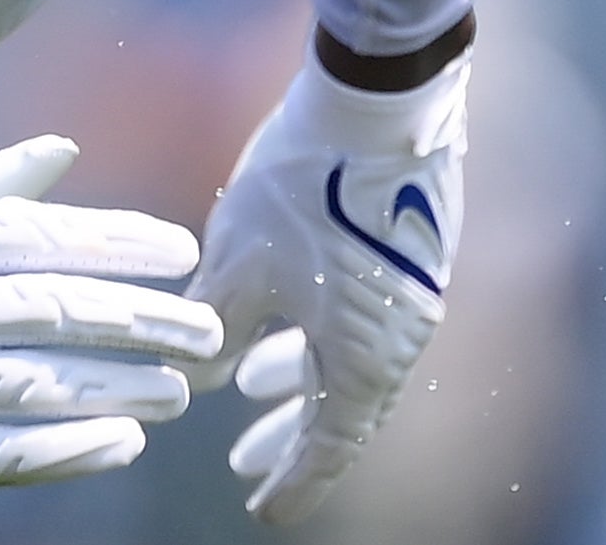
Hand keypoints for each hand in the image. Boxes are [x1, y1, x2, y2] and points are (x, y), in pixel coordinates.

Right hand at [0, 135, 222, 501]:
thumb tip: (64, 150)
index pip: (37, 239)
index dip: (115, 244)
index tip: (180, 251)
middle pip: (53, 311)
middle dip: (141, 322)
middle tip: (206, 332)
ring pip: (40, 384)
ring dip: (119, 388)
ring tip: (177, 391)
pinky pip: (3, 452)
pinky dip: (67, 448)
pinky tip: (121, 442)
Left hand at [190, 48, 469, 523]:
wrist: (378, 101)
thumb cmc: (305, 186)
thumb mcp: (238, 265)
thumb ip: (216, 330)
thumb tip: (194, 375)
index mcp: (367, 357)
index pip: (330, 446)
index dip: (293, 481)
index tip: (261, 508)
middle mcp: (402, 337)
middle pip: (343, 410)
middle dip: (289, 438)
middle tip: (243, 463)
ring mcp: (410, 294)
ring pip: (348, 359)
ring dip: (298, 378)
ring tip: (246, 386)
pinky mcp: (407, 252)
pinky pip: (358, 319)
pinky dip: (316, 334)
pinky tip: (279, 314)